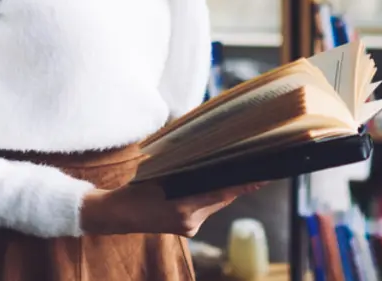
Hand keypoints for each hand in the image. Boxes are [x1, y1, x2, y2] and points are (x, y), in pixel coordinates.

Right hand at [79, 180, 264, 236]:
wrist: (119, 214)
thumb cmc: (137, 187)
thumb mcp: (160, 171)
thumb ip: (185, 166)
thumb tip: (208, 152)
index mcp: (183, 204)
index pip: (222, 193)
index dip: (244, 185)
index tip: (262, 178)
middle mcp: (190, 219)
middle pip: (221, 198)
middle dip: (233, 183)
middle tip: (251, 168)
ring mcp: (189, 227)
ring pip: (214, 204)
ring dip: (219, 190)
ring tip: (225, 172)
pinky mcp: (187, 230)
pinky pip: (205, 210)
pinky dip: (207, 198)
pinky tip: (203, 188)